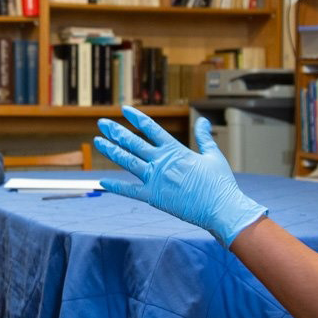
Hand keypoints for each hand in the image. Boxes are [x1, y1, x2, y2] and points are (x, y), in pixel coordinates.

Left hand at [94, 106, 266, 247]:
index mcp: (175, 150)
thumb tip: (203, 121)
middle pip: (133, 142)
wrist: (220, 208)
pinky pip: (129, 191)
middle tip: (102, 123)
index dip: (136, 117)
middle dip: (116, 131)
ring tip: (98, 141)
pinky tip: (102, 181)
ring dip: (111, 151)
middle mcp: (161, 162)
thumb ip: (204, 137)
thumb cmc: (219, 183)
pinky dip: (115, 186)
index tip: (124, 109)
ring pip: (127, 161)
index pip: (151, 128)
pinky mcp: (153, 197)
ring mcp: (155, 179)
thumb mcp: (213, 155)